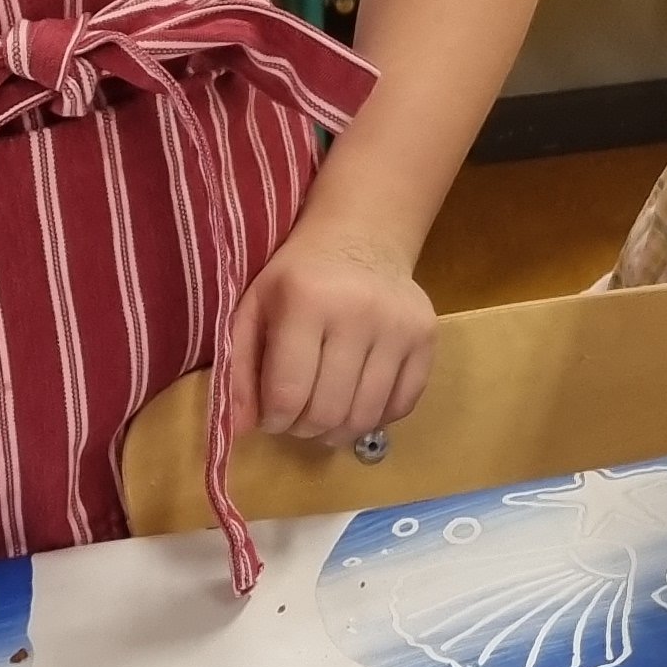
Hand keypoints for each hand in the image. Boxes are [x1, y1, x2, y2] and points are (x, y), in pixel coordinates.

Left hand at [219, 224, 436, 449]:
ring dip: (337, 431)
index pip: (288, 395)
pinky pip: (402, 405)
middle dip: (303, 428)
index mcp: (307, 301)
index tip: (270, 414)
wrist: (361, 235)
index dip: (273, 419)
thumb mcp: (254, 307)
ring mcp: (399, 326)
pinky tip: (356, 401)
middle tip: (296, 416)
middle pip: (328, 412)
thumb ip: (239, 366)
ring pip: (366, 417)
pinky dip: (375, 418)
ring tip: (323, 415)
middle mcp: (359, 313)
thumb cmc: (298, 275)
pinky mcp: (426, 336)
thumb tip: (241, 428)